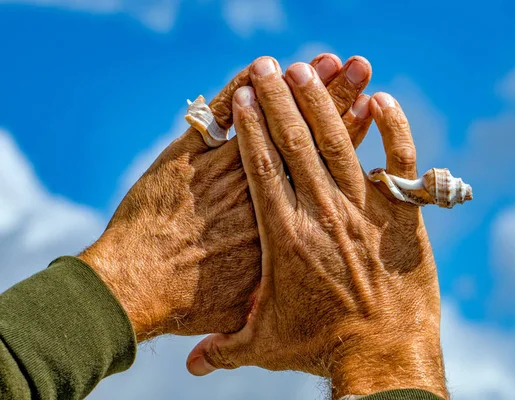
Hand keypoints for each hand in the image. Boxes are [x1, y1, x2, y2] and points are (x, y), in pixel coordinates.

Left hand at [78, 54, 373, 341]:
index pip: (323, 164)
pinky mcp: (185, 156)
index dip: (347, 130)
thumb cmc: (196, 305)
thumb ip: (283, 287)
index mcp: (286, 222)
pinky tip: (254, 68)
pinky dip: (233, 88)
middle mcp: (260, 190)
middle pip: (304, 134)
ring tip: (321, 60)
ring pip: (267, 120)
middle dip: (334, 96)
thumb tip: (308, 282)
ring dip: (294, 88)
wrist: (137, 291)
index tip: (367, 102)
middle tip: (356, 64)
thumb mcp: (254, 309)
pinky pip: (214, 114)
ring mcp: (222, 169)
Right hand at [186, 58, 446, 398]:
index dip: (253, 127)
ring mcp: (364, 210)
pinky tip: (380, 100)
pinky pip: (398, 160)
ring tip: (310, 69)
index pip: (263, 166)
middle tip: (274, 67)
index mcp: (284, 235)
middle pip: (297, 144)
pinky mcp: (400, 213)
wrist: (383, 356)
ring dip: (323, 102)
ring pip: (339, 143)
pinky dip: (392, 128)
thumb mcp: (265, 345)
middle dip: (282, 101)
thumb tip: (192, 363)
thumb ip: (225, 345)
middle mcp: (322, 213)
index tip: (247, 94)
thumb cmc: (321, 348)